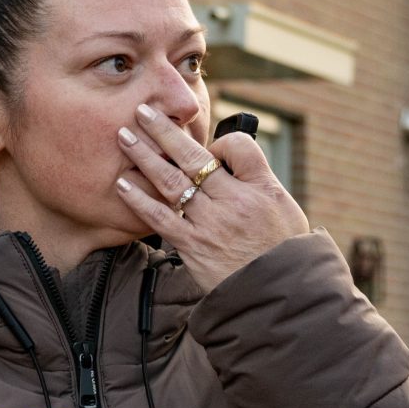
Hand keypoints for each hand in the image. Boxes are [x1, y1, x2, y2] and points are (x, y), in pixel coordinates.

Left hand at [114, 103, 310, 288]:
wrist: (278, 297)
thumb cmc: (282, 252)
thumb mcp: (285, 210)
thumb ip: (257, 183)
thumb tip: (229, 160)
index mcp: (262, 188)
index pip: (238, 146)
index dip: (221, 142)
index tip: (211, 148)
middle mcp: (235, 201)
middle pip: (195, 157)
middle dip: (165, 131)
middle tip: (142, 111)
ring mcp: (211, 223)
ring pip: (172, 181)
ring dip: (144, 156)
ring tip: (123, 136)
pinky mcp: (193, 246)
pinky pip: (160, 217)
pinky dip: (139, 199)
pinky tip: (123, 183)